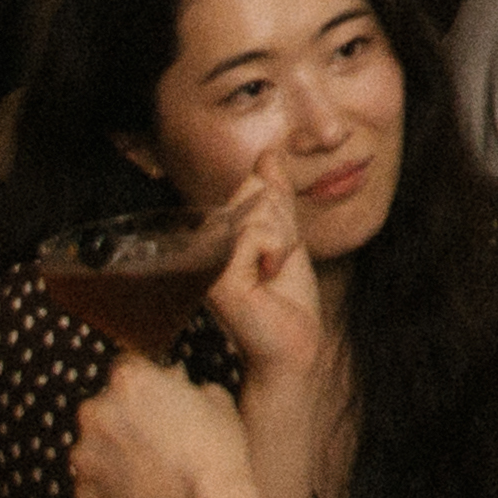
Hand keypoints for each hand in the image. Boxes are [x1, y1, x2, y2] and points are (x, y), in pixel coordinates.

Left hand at [72, 351, 263, 497]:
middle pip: (104, 405)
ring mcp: (85, 454)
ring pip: (95, 443)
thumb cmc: (217, 455)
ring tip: (146, 467)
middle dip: (123, 416)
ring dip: (113, 449)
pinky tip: (138, 490)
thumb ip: (184, 384)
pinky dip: (110, 483)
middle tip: (153, 436)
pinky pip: (93, 479)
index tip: (157, 397)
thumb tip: (173, 385)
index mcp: (128, 380)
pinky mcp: (83, 490)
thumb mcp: (216, 400)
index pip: (127, 367)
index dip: (146, 382)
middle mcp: (96, 411)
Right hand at [210, 180, 332, 393]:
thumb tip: (267, 155)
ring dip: (283, 239)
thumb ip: (274, 197)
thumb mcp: (285, 235)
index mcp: (213, 233)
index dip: (279, 211)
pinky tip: (269, 277)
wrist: (297, 342)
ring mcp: (204, 259)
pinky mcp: (216, 275)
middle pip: (254, 194)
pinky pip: (257, 233)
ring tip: (273, 271)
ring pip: (257, 211)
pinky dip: (277, 250)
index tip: (278, 250)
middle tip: (278, 262)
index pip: (251, 186)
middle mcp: (201, 243)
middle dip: (283, 224)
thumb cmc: (289, 297)